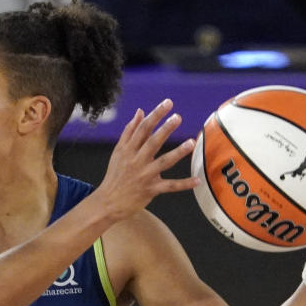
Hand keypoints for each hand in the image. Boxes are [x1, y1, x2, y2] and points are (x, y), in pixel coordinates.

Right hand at [94, 99, 198, 222]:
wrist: (108, 202)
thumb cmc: (115, 175)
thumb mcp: (119, 151)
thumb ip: (129, 131)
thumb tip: (140, 112)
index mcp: (128, 149)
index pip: (143, 128)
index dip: (156, 115)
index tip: (168, 103)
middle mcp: (136, 161)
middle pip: (152, 142)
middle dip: (165, 129)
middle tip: (177, 117)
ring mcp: (144, 176)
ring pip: (163, 162)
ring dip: (177, 153)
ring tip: (190, 142)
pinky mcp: (151, 190)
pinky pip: (170, 186)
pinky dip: (184, 184)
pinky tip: (197, 180)